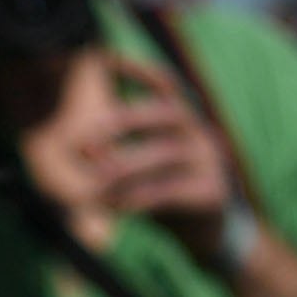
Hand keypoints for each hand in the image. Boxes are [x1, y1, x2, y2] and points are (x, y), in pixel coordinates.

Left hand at [21, 56, 234, 239]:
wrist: (208, 236)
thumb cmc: (168, 197)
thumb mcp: (141, 174)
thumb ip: (117, 159)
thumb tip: (85, 150)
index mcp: (186, 122)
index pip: (167, 84)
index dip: (140, 71)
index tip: (108, 59)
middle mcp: (202, 134)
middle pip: (169, 112)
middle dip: (126, 120)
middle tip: (85, 139)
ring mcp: (211, 162)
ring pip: (166, 153)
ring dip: (124, 168)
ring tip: (94, 186)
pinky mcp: (211, 193)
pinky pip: (171, 190)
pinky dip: (138, 197)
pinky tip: (115, 207)